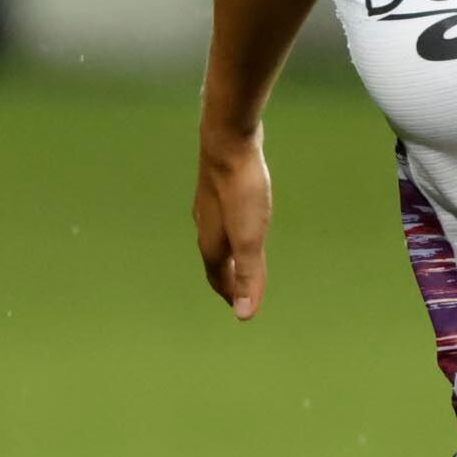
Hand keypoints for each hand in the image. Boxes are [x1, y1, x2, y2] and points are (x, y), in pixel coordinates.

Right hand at [196, 131, 273, 317]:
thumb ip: (249, 275)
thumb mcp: (251, 237)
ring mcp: (208, 206)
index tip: (242, 306)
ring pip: (216, 239)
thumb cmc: (240, 189)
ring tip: (238, 259)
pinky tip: (236, 219)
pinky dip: (229, 230)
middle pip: (215, 262)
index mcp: (212, 245)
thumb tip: (244, 315)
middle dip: (227, 278)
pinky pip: (222, 217)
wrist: (227, 141)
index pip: (220, 280)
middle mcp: (205, 227)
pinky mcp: (217, 187)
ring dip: (227, 254)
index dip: (232, 294)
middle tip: (240, 289)